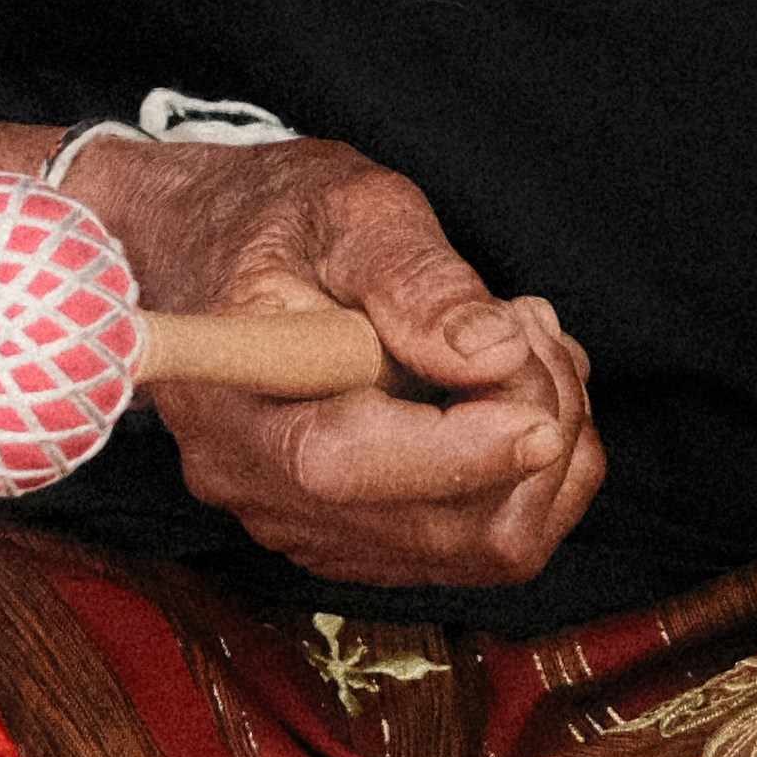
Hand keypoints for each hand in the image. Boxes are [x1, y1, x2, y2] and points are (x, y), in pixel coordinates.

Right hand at [78, 132, 602, 590]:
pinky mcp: (347, 535)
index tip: (542, 415)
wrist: (213, 246)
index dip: (458, 454)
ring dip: (542, 458)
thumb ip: (416, 278)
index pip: (342, 465)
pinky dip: (523, 477)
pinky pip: (467, 545)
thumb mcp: (349, 207)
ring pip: (469, 549)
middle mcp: (255, 481)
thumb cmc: (273, 217)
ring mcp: (300, 521)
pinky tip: (505, 388)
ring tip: (526, 344)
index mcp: (229, 391)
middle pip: (427, 528)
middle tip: (533, 328)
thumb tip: (490, 354)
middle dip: (528, 434)